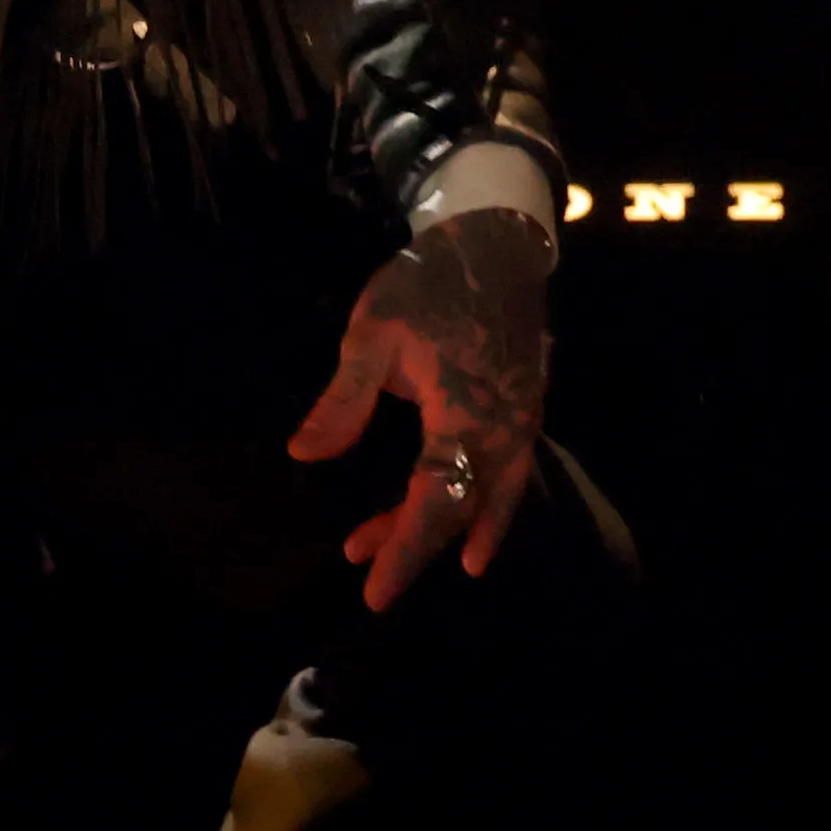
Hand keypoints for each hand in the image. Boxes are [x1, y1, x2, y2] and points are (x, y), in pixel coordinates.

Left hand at [288, 204, 549, 608]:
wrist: (496, 241)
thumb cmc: (429, 283)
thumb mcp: (373, 334)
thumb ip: (344, 400)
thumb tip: (304, 454)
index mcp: (464, 411)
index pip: (435, 499)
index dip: (404, 548)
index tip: (373, 590)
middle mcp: (502, 426)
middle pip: (463, 506)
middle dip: (414, 543)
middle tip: (364, 570)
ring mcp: (521, 418)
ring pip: (489, 494)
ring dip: (445, 527)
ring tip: (392, 550)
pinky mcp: (525, 408)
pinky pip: (509, 473)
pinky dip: (487, 506)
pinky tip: (470, 526)